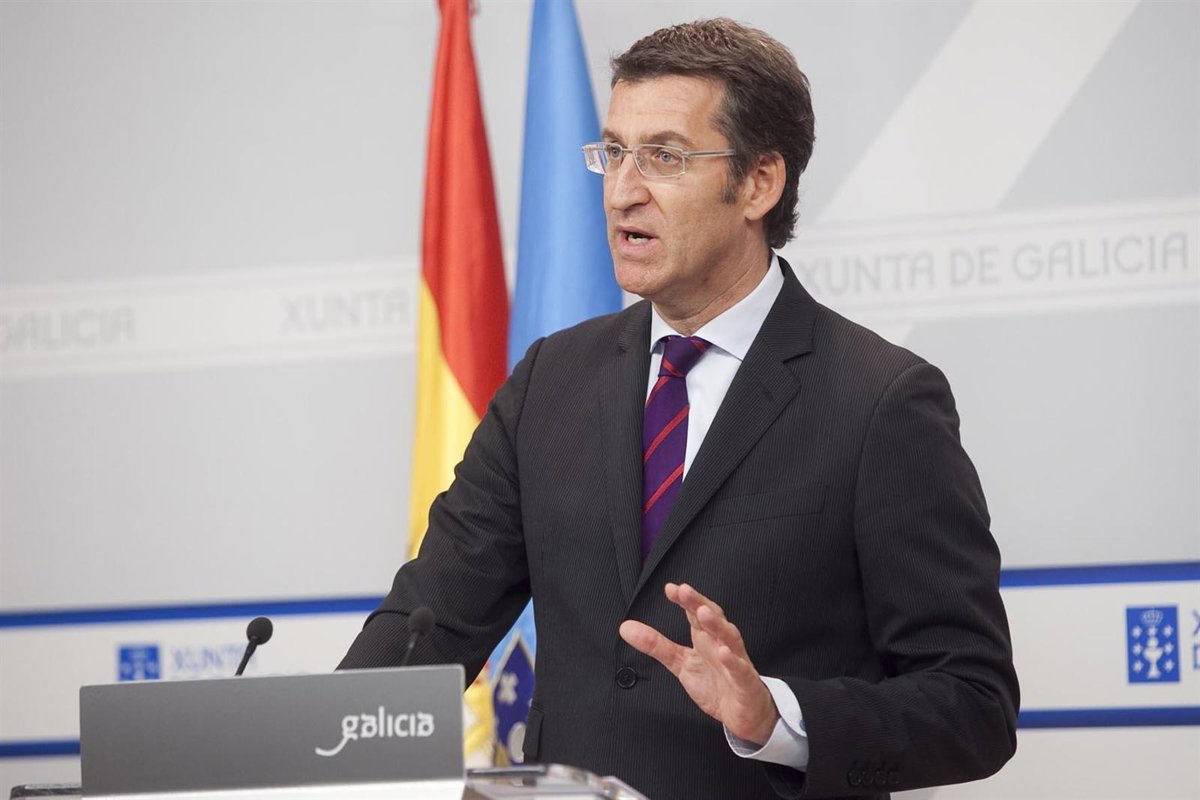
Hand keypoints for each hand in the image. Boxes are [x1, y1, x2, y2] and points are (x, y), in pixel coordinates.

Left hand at [619, 582, 779, 744]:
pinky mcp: (745, 683)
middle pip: (713, 618)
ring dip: (717, 625)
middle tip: (685, 591)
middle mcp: (722, 644)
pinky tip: (724, 652)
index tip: (670, 588)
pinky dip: (733, 661)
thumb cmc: (716, 684)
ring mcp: (736, 662)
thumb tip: (625, 628)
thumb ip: (655, 645)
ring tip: (703, 613)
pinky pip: (740, 670)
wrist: (744, 714)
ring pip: (730, 638)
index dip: (685, 599)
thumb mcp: (680, 663)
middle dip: (700, 603)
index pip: (695, 613)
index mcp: (706, 638)